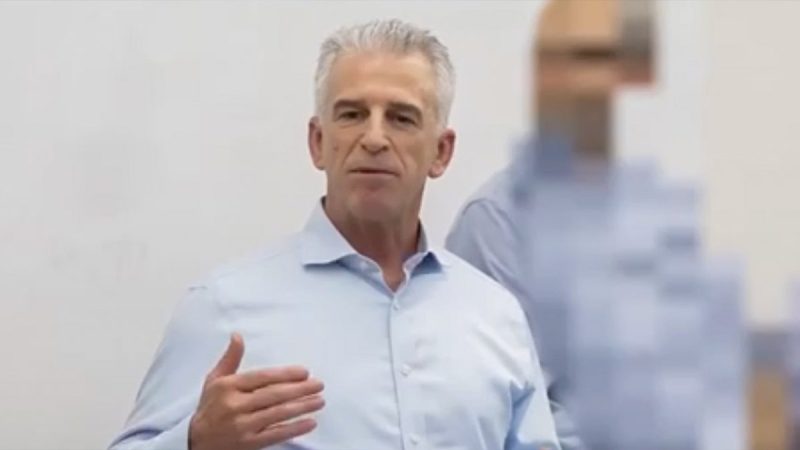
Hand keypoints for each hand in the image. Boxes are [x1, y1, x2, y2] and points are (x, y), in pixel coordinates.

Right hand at [188, 333, 324, 449]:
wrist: (197, 443)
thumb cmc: (210, 408)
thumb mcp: (215, 381)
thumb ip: (230, 358)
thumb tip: (237, 335)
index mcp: (228, 387)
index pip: (262, 377)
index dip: (285, 374)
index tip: (305, 372)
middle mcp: (234, 405)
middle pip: (273, 395)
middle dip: (300, 389)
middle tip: (319, 384)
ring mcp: (242, 426)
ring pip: (278, 414)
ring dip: (302, 407)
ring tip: (319, 401)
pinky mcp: (248, 444)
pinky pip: (276, 434)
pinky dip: (295, 428)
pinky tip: (310, 422)